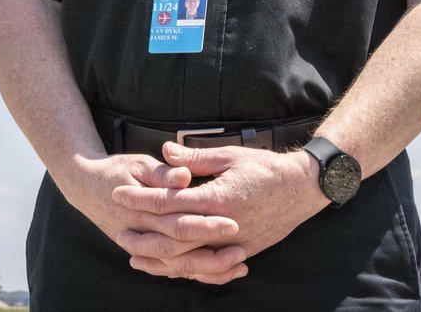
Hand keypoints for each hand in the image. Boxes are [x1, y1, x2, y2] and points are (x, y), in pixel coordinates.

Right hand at [59, 152, 248, 283]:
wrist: (84, 187)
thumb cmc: (116, 171)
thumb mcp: (137, 164)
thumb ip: (162, 172)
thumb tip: (184, 176)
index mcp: (140, 209)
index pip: (177, 220)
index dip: (204, 223)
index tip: (232, 222)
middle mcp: (140, 232)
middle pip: (180, 249)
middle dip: (212, 252)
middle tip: (242, 250)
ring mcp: (142, 246)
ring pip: (176, 266)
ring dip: (208, 269)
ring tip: (240, 264)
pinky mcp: (146, 252)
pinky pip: (172, 269)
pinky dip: (196, 273)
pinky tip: (222, 272)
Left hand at [110, 143, 328, 280]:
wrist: (302, 190)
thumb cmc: (266, 168)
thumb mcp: (230, 156)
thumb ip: (195, 158)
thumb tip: (165, 151)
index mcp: (218, 198)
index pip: (169, 202)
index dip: (141, 199)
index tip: (119, 194)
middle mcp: (223, 226)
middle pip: (172, 238)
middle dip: (143, 234)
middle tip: (118, 230)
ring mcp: (232, 244)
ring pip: (187, 260)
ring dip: (158, 258)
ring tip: (134, 254)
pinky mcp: (240, 253)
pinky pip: (206, 268)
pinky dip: (184, 270)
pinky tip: (168, 267)